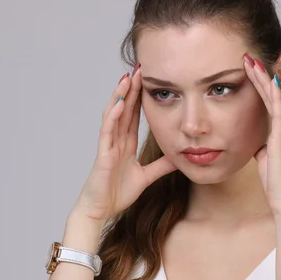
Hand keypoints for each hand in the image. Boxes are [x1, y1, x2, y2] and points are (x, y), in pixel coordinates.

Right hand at [72, 64, 177, 225]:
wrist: (100, 212)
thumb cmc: (116, 194)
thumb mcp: (146, 177)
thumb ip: (161, 166)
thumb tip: (179, 157)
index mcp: (124, 144)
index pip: (133, 116)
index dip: (139, 98)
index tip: (148, 80)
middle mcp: (115, 141)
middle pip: (124, 109)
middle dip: (131, 89)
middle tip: (139, 67)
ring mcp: (107, 146)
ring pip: (113, 115)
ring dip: (120, 96)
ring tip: (128, 77)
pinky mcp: (102, 156)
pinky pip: (107, 133)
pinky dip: (112, 118)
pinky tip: (118, 104)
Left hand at [243, 55, 280, 220]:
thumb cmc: (278, 187)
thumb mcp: (266, 161)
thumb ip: (261, 147)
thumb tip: (253, 141)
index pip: (271, 103)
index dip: (261, 85)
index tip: (249, 70)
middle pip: (273, 95)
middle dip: (261, 75)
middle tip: (248, 57)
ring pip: (274, 98)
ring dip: (263, 78)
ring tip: (250, 61)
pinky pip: (278, 110)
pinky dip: (273, 93)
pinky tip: (267, 79)